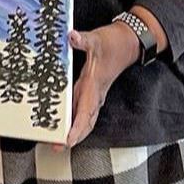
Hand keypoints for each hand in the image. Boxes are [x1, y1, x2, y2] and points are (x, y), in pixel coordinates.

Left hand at [59, 24, 138, 149]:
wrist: (128, 43)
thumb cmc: (114, 44)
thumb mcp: (96, 40)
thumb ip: (84, 40)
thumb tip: (72, 37)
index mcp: (94, 86)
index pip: (86, 112)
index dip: (77, 128)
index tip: (68, 141)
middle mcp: (95, 94)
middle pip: (85, 122)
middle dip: (72, 137)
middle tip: (55, 146)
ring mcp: (94, 94)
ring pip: (84, 119)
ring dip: (73, 131)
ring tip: (56, 142)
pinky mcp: (92, 91)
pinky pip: (82, 110)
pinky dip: (74, 120)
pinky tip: (62, 124)